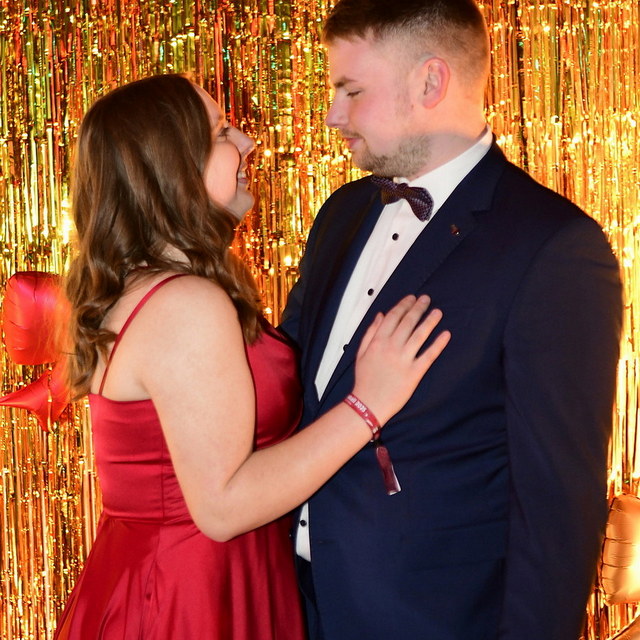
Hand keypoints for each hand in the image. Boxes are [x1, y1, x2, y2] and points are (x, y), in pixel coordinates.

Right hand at [351, 295, 449, 425]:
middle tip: (426, 299)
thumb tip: (380, 315)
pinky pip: (429, 355)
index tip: (411, 298)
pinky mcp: (414, 373)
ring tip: (438, 312)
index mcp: (378, 342)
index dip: (403, 305)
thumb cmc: (364, 380)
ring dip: (430, 321)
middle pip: (408, 322)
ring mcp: (404, 360)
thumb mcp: (361, 353)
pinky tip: (446, 334)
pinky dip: (438, 344)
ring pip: (420, 335)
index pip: (393, 317)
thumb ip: (370, 332)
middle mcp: (391, 348)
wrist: (368, 404)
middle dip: (418, 308)